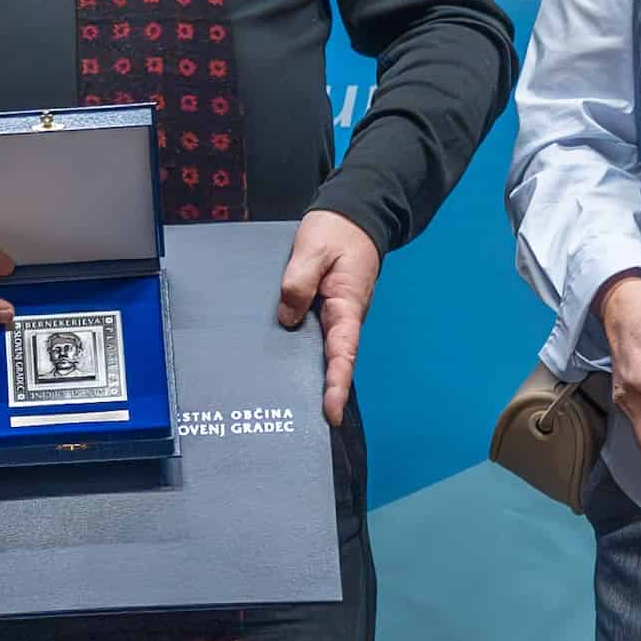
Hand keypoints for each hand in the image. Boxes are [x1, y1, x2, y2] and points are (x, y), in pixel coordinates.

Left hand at [273, 210, 381, 423]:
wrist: (353, 215)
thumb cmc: (337, 231)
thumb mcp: (313, 250)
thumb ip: (299, 284)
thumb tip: (287, 318)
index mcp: (347, 304)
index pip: (343, 352)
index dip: (337, 384)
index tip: (331, 411)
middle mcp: (344, 316)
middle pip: (335, 360)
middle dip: (326, 392)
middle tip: (311, 425)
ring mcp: (336, 315)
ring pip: (325, 351)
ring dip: (315, 377)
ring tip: (295, 408)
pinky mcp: (326, 310)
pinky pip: (317, 336)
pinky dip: (306, 354)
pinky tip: (287, 368)